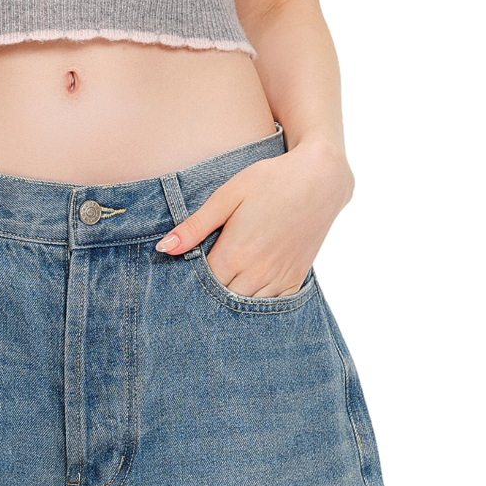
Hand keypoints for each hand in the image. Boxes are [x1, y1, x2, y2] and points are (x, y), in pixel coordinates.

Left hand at [154, 140, 351, 296]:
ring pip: (247, 307)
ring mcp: (278, 277)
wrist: (320, 179)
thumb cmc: (270, 180)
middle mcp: (257, 272)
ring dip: (233, 302)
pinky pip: (272, 305)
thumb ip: (195, 226)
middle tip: (197, 288)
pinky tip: (248, 292)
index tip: (182, 276)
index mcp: (235, 253)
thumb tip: (165, 248)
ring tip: (222, 289)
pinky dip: (258, 304)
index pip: (201, 285)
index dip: (189, 283)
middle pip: (222, 300)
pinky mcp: (296, 278)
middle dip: (208, 295)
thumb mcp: (227, 196)